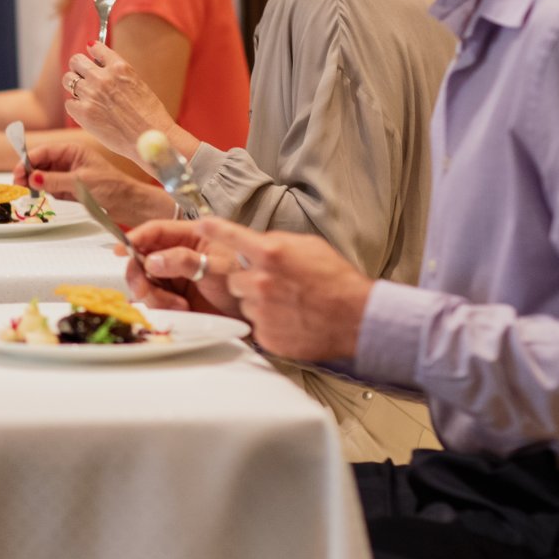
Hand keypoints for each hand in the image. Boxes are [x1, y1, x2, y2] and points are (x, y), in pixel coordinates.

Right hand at [22, 138, 173, 228]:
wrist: (127, 203)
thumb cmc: (111, 187)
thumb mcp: (81, 182)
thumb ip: (55, 180)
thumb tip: (32, 178)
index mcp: (72, 151)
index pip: (44, 151)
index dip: (28, 160)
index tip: (18, 172)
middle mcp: (67, 160)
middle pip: (39, 162)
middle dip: (28, 172)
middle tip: (18, 184)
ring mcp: (66, 174)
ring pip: (41, 175)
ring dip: (33, 182)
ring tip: (27, 191)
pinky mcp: (66, 188)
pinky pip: (48, 187)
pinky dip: (41, 191)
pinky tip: (38, 195)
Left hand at [62, 42, 178, 159]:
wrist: (150, 137)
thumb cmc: (149, 115)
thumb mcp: (137, 84)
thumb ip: (118, 74)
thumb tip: (100, 66)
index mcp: (120, 67)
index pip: (96, 47)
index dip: (91, 52)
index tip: (91, 57)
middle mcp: (103, 77)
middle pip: (76, 61)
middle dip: (78, 68)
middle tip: (82, 77)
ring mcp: (91, 94)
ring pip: (68, 80)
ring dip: (74, 86)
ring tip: (84, 96)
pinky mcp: (83, 112)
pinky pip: (69, 104)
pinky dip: (76, 108)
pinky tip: (88, 114)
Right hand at [120, 219, 246, 317]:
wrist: (260, 309)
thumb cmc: (248, 278)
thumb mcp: (218, 266)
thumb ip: (185, 261)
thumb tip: (152, 261)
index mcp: (190, 236)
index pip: (155, 231)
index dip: (135, 238)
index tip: (121, 250)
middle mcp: (179, 254)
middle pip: (143, 258)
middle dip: (140, 274)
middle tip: (145, 289)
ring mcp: (176, 276)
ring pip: (146, 281)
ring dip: (154, 295)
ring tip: (177, 304)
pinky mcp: (175, 297)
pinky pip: (155, 299)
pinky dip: (161, 306)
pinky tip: (180, 308)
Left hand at [201, 218, 371, 361]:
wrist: (357, 318)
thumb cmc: (337, 280)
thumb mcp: (309, 247)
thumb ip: (276, 243)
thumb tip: (256, 243)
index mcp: (271, 253)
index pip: (231, 236)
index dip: (214, 229)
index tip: (201, 224)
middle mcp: (261, 280)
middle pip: (234, 279)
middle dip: (249, 281)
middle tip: (275, 285)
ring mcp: (261, 310)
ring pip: (244, 303)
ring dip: (259, 303)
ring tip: (287, 304)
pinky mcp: (265, 334)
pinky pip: (256, 325)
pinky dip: (269, 323)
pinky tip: (291, 319)